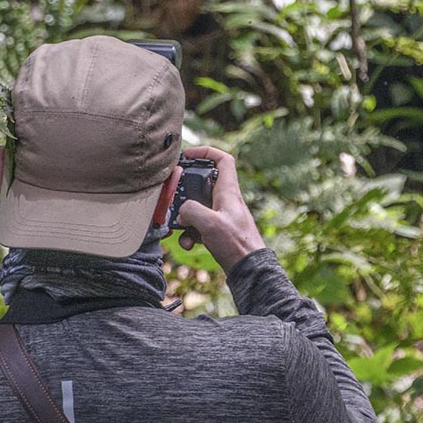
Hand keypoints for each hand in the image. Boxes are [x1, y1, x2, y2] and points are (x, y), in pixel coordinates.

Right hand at [176, 146, 265, 270]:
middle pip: (203, 185)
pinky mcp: (218, 231)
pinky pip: (199, 226)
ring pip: (197, 208)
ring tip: (179, 229)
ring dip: (185, 218)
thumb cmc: (236, 244)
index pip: (223, 160)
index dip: (206, 152)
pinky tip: (188, 243)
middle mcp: (226, 201)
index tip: (188, 155)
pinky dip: (190, 233)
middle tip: (173, 198)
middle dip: (185, 192)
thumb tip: (181, 212)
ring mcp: (222, 216)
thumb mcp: (209, 223)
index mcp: (228, 192)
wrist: (249, 270)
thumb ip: (190, 210)